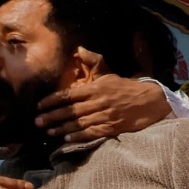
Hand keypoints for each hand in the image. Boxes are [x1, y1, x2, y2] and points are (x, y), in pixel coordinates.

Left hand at [35, 65, 172, 144]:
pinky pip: (92, 133)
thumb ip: (94, 61)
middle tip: (37, 121)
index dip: (52, 100)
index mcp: (95, 88)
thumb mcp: (109, 73)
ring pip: (79, 123)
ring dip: (62, 128)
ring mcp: (105, 116)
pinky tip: (67, 139)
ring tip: (48, 131)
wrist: (152, 101)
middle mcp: (98, 102)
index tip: (39, 105)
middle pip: (70, 111)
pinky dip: (79, 136)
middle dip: (52, 116)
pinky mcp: (113, 127)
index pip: (68, 95)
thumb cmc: (127, 87)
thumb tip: (79, 49)